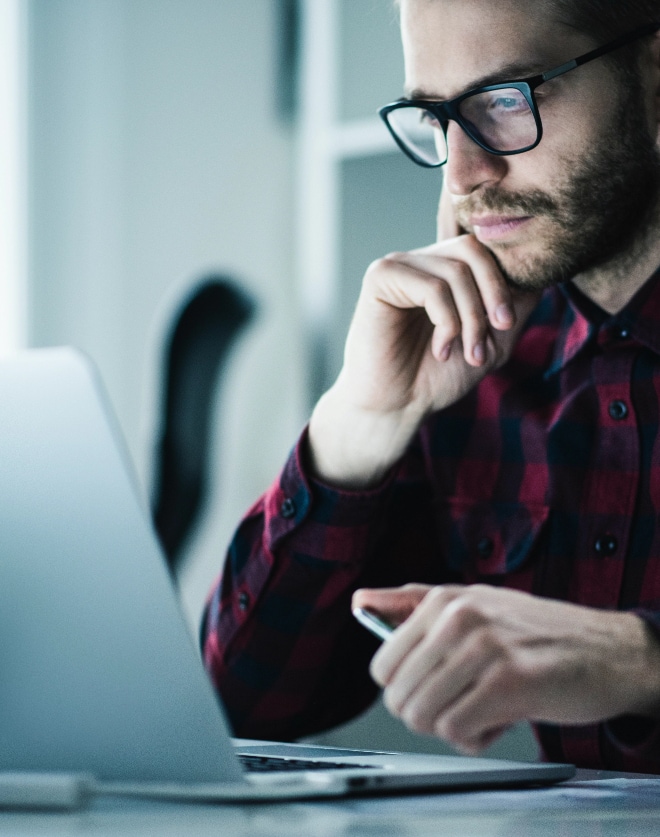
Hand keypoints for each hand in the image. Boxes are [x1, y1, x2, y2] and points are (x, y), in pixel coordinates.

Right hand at [308, 182, 539, 488]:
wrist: (397, 407)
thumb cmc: (439, 377)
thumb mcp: (493, 340)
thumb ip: (516, 305)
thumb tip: (541, 272)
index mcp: (444, 269)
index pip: (485, 248)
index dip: (506, 280)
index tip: (506, 323)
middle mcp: (421, 261)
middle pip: (473, 249)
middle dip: (493, 293)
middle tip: (498, 331)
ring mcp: (399, 266)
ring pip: (455, 272)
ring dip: (472, 318)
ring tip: (469, 355)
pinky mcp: (380, 278)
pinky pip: (431, 288)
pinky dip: (447, 323)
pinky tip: (441, 351)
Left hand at [352, 584, 659, 754]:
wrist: (607, 649)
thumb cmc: (536, 631)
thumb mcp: (474, 602)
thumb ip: (412, 602)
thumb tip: (359, 601)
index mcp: (443, 599)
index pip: (383, 665)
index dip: (404, 691)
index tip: (433, 690)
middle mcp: (459, 617)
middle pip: (399, 695)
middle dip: (425, 713)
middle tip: (460, 705)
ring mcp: (484, 647)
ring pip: (424, 715)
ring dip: (451, 728)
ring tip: (481, 710)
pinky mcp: (510, 682)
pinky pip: (457, 730)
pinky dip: (474, 739)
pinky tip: (499, 722)